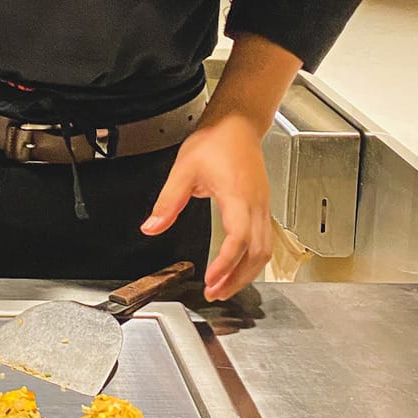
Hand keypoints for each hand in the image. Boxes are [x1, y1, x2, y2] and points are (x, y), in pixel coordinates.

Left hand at [139, 114, 272, 301]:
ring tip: (225, 287)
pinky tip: (239, 267)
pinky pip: (265, 241)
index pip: (238, 239)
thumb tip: (152, 227)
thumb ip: (168, 201)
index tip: (211, 279)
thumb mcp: (184, 169)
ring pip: (265, 250)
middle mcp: (256, 205)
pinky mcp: (262, 207)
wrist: (237, 124)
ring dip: (247, 273)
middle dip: (238, 278)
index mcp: (237, 196)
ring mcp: (263, 207)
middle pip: (257, 253)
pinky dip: (253, 260)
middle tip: (216, 293)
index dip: (226, 264)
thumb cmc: (216, 141)